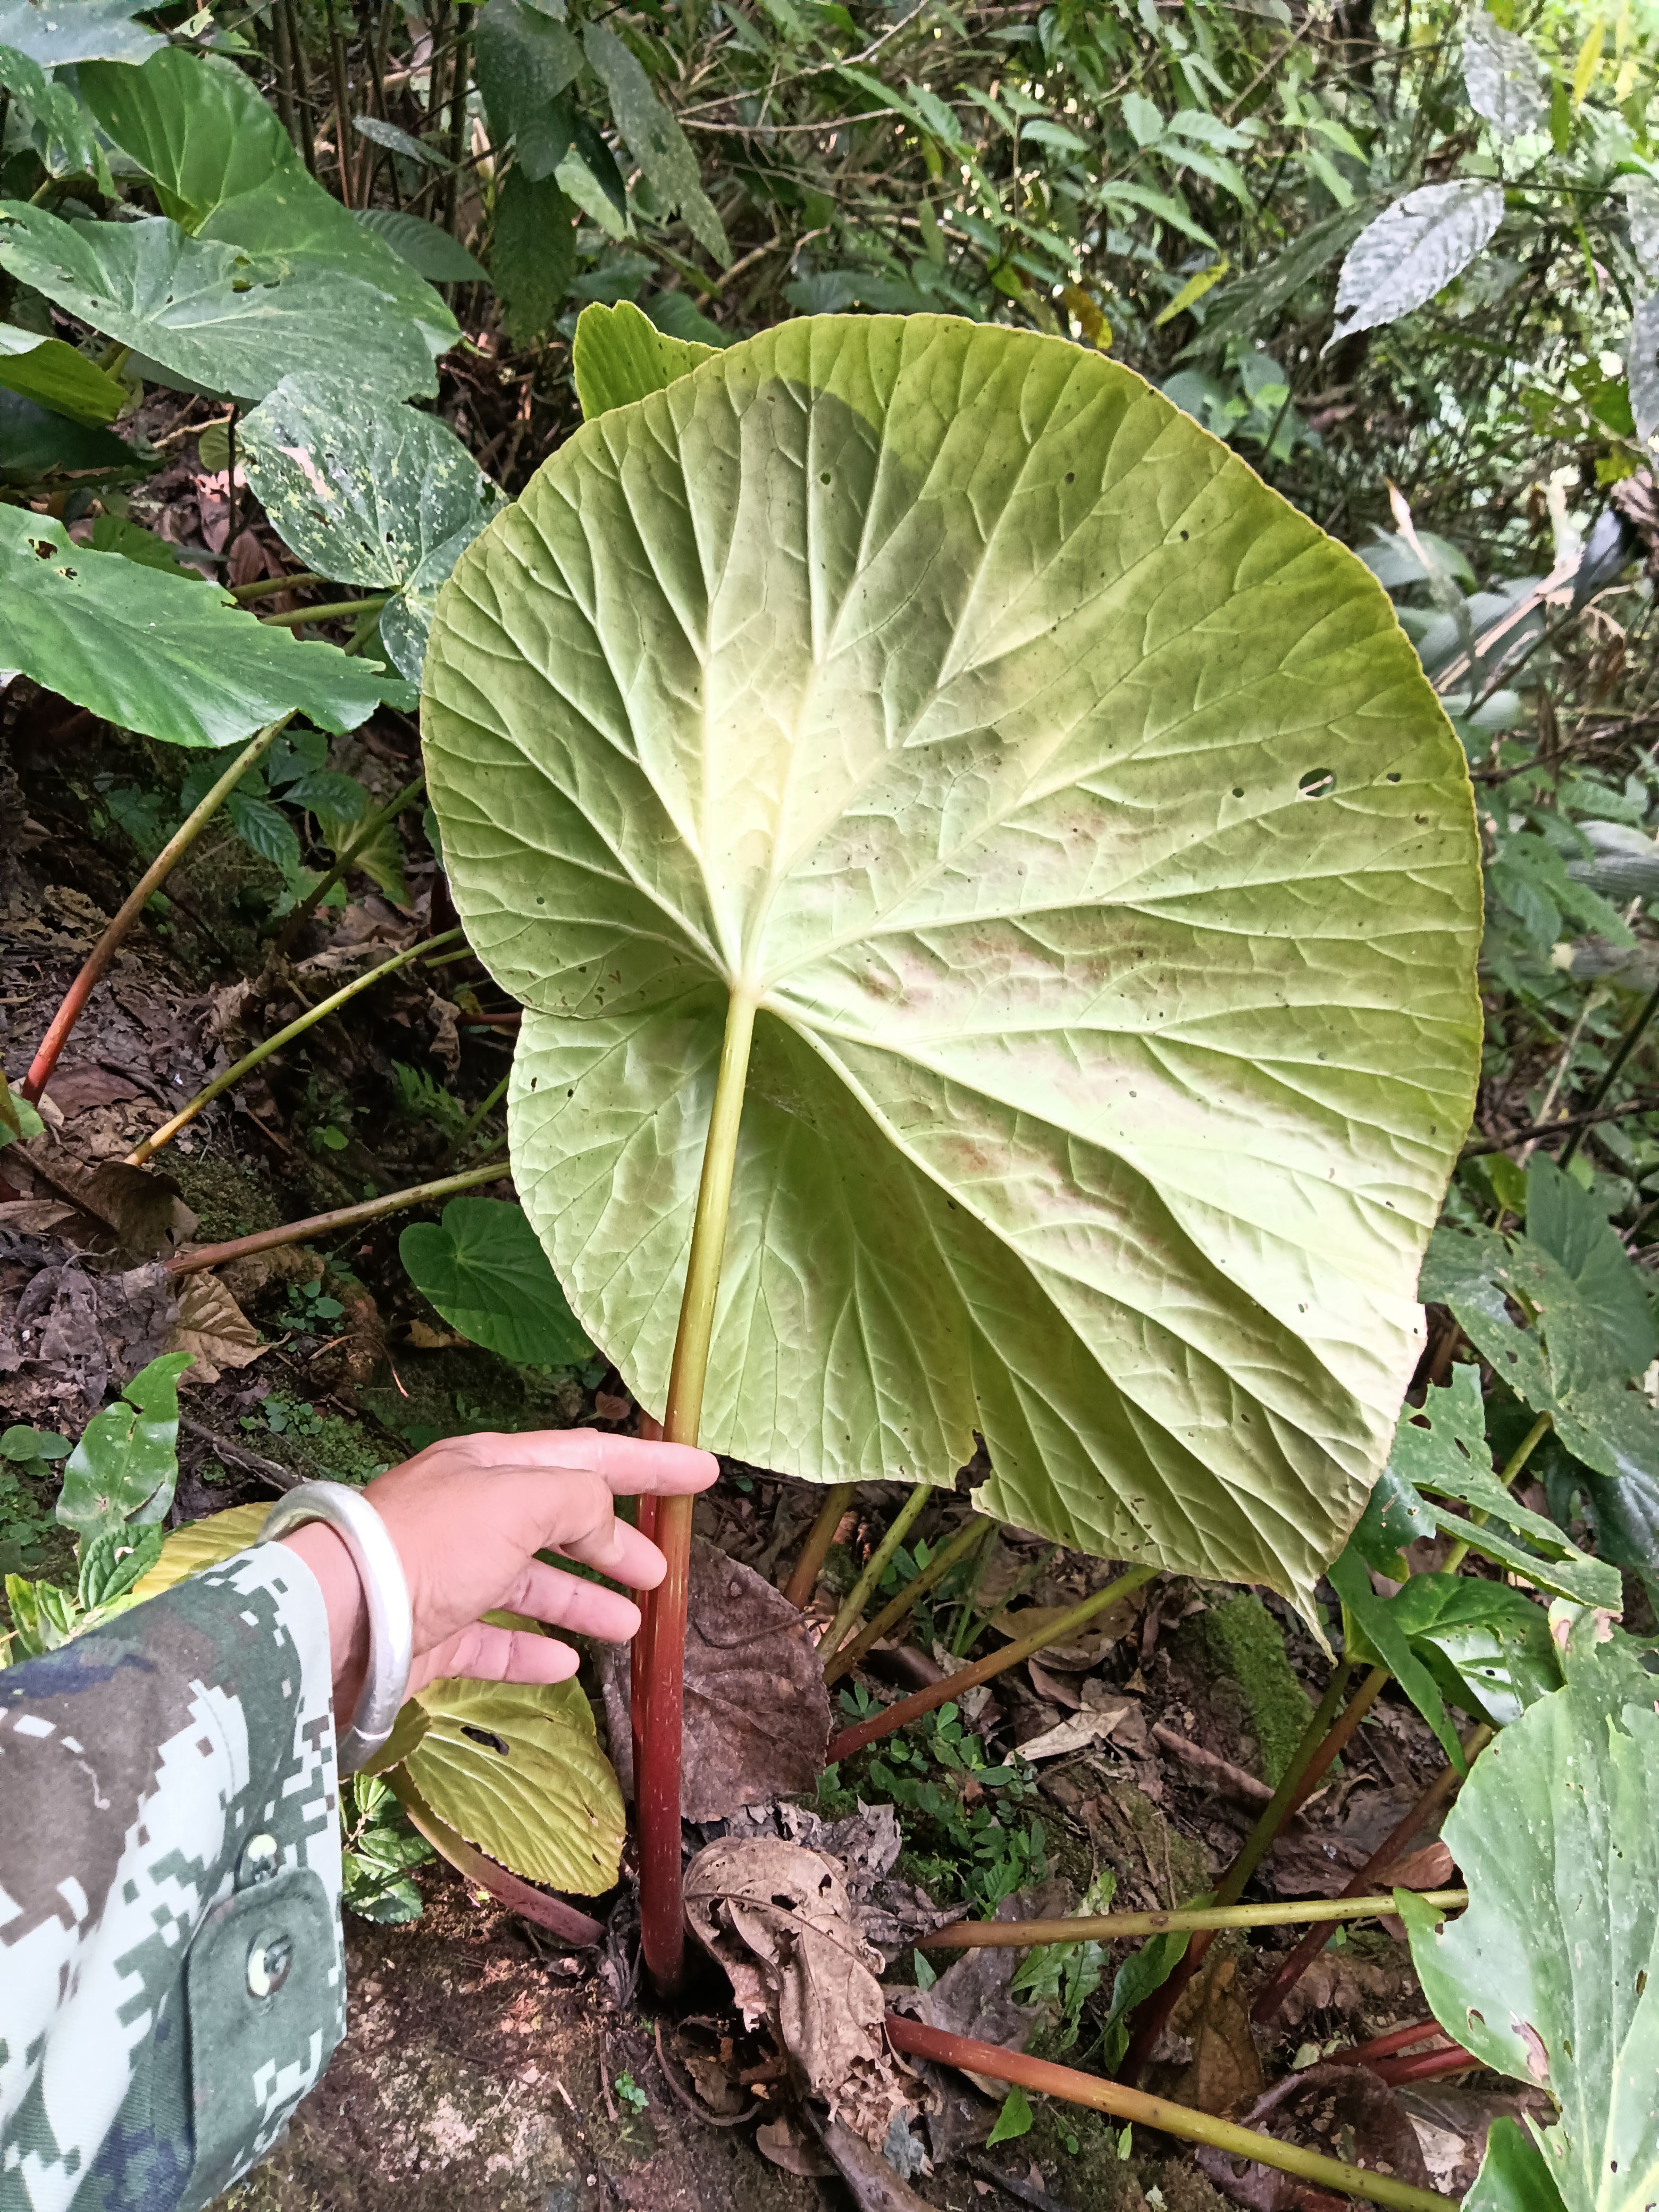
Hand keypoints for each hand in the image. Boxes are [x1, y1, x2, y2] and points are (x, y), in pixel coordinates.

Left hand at [279, 1428, 715, 1706]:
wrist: (337, 1620)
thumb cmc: (430, 1545)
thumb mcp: (518, 1499)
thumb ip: (578, 1499)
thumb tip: (604, 1517)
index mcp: (491, 1467)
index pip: (587, 1457)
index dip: (649, 1464)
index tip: (703, 1473)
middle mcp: (471, 1515)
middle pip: (559, 1521)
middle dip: (615, 1541)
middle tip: (662, 1568)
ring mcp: (450, 1578)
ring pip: (533, 1583)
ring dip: (584, 1600)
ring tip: (631, 1625)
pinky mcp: (431, 1637)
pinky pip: (495, 1640)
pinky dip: (533, 1649)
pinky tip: (566, 1662)